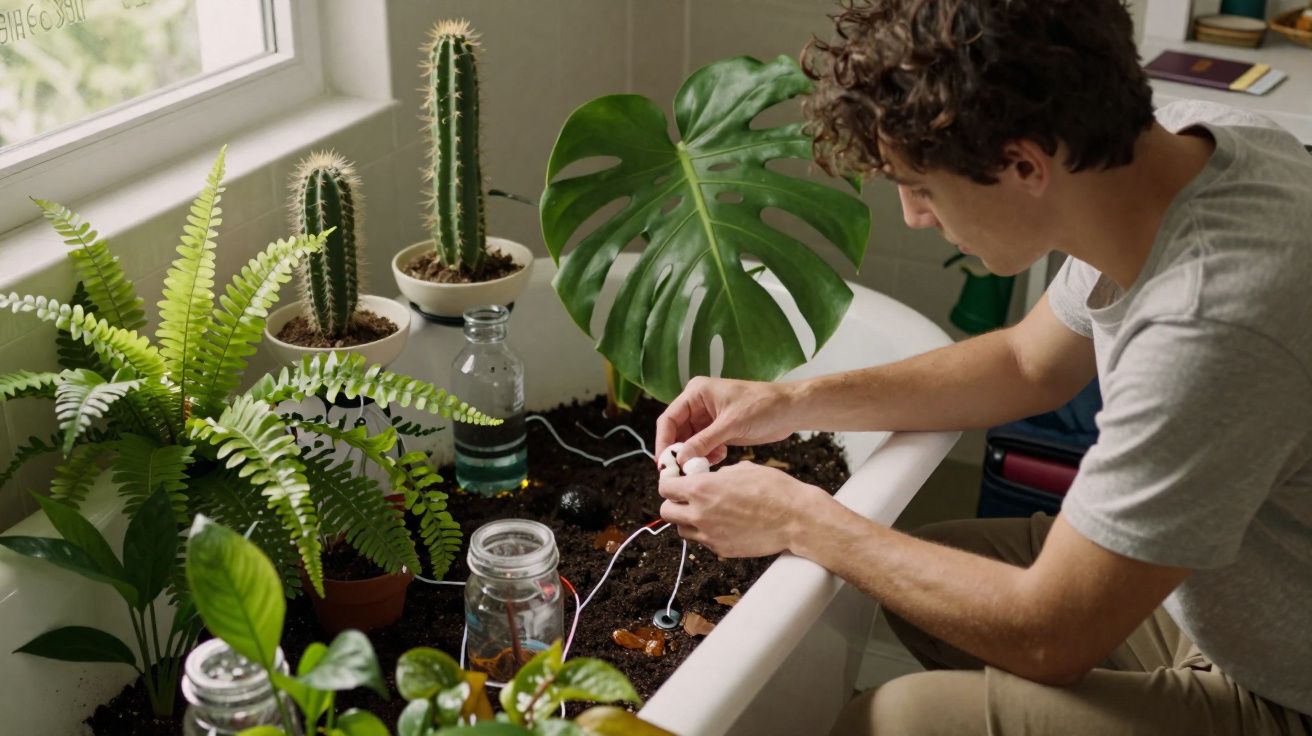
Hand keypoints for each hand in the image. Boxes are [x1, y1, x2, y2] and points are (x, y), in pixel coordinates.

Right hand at [655, 377, 796, 466]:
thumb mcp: (731, 424)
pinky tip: (720, 457)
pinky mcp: (719, 431)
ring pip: (690, 442)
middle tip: (682, 472)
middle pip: (677, 432)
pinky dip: (707, 456)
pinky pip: (703, 447)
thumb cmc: (762, 406)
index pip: (669, 419)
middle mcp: (698, 404)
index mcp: (696, 393)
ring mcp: (708, 418)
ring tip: (704, 465)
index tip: (664, 463)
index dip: (663, 442)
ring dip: (695, 456)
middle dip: (679, 452)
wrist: (790, 410)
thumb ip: (704, 442)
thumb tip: (680, 459)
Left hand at [657, 462, 828, 557]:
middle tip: (687, 497)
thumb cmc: (774, 490)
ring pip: (682, 530)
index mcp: (701, 489)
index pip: (665, 488)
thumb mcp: (741, 469)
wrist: (796, 518)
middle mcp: (700, 514)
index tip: (675, 481)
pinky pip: (703, 541)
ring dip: (687, 520)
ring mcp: (710, 535)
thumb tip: (708, 478)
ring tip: (706, 511)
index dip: (669, 483)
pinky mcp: (721, 549)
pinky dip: (707, 532)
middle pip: (666, 512)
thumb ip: (717, 475)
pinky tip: (724, 522)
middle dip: (673, 503)